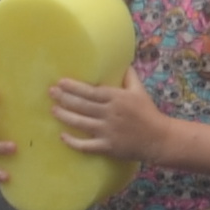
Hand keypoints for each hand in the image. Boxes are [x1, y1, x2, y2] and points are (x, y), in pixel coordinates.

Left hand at [49, 72, 164, 162]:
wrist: (159, 138)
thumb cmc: (147, 113)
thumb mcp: (140, 91)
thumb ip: (129, 77)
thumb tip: (122, 62)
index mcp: (117, 98)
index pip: (91, 91)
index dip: (74, 87)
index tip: (60, 82)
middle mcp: (110, 113)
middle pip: (82, 105)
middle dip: (64, 98)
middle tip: (50, 92)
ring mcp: (107, 131)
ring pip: (80, 123)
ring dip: (64, 116)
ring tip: (53, 109)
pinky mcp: (107, 146)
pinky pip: (86, 145)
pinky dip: (73, 142)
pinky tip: (62, 136)